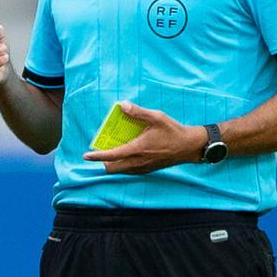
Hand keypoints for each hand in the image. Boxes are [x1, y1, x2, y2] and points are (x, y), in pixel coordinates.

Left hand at [81, 101, 204, 173]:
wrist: (190, 147)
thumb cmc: (173, 131)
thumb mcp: (156, 117)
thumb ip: (138, 112)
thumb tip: (122, 105)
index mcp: (137, 149)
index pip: (112, 156)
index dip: (97, 156)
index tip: (86, 156)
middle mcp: (138, 162)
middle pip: (113, 168)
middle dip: (104, 161)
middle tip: (103, 149)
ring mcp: (144, 168)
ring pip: (121, 171)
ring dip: (114, 163)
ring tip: (114, 150)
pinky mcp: (148, 169)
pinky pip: (130, 170)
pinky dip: (124, 164)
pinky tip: (128, 153)